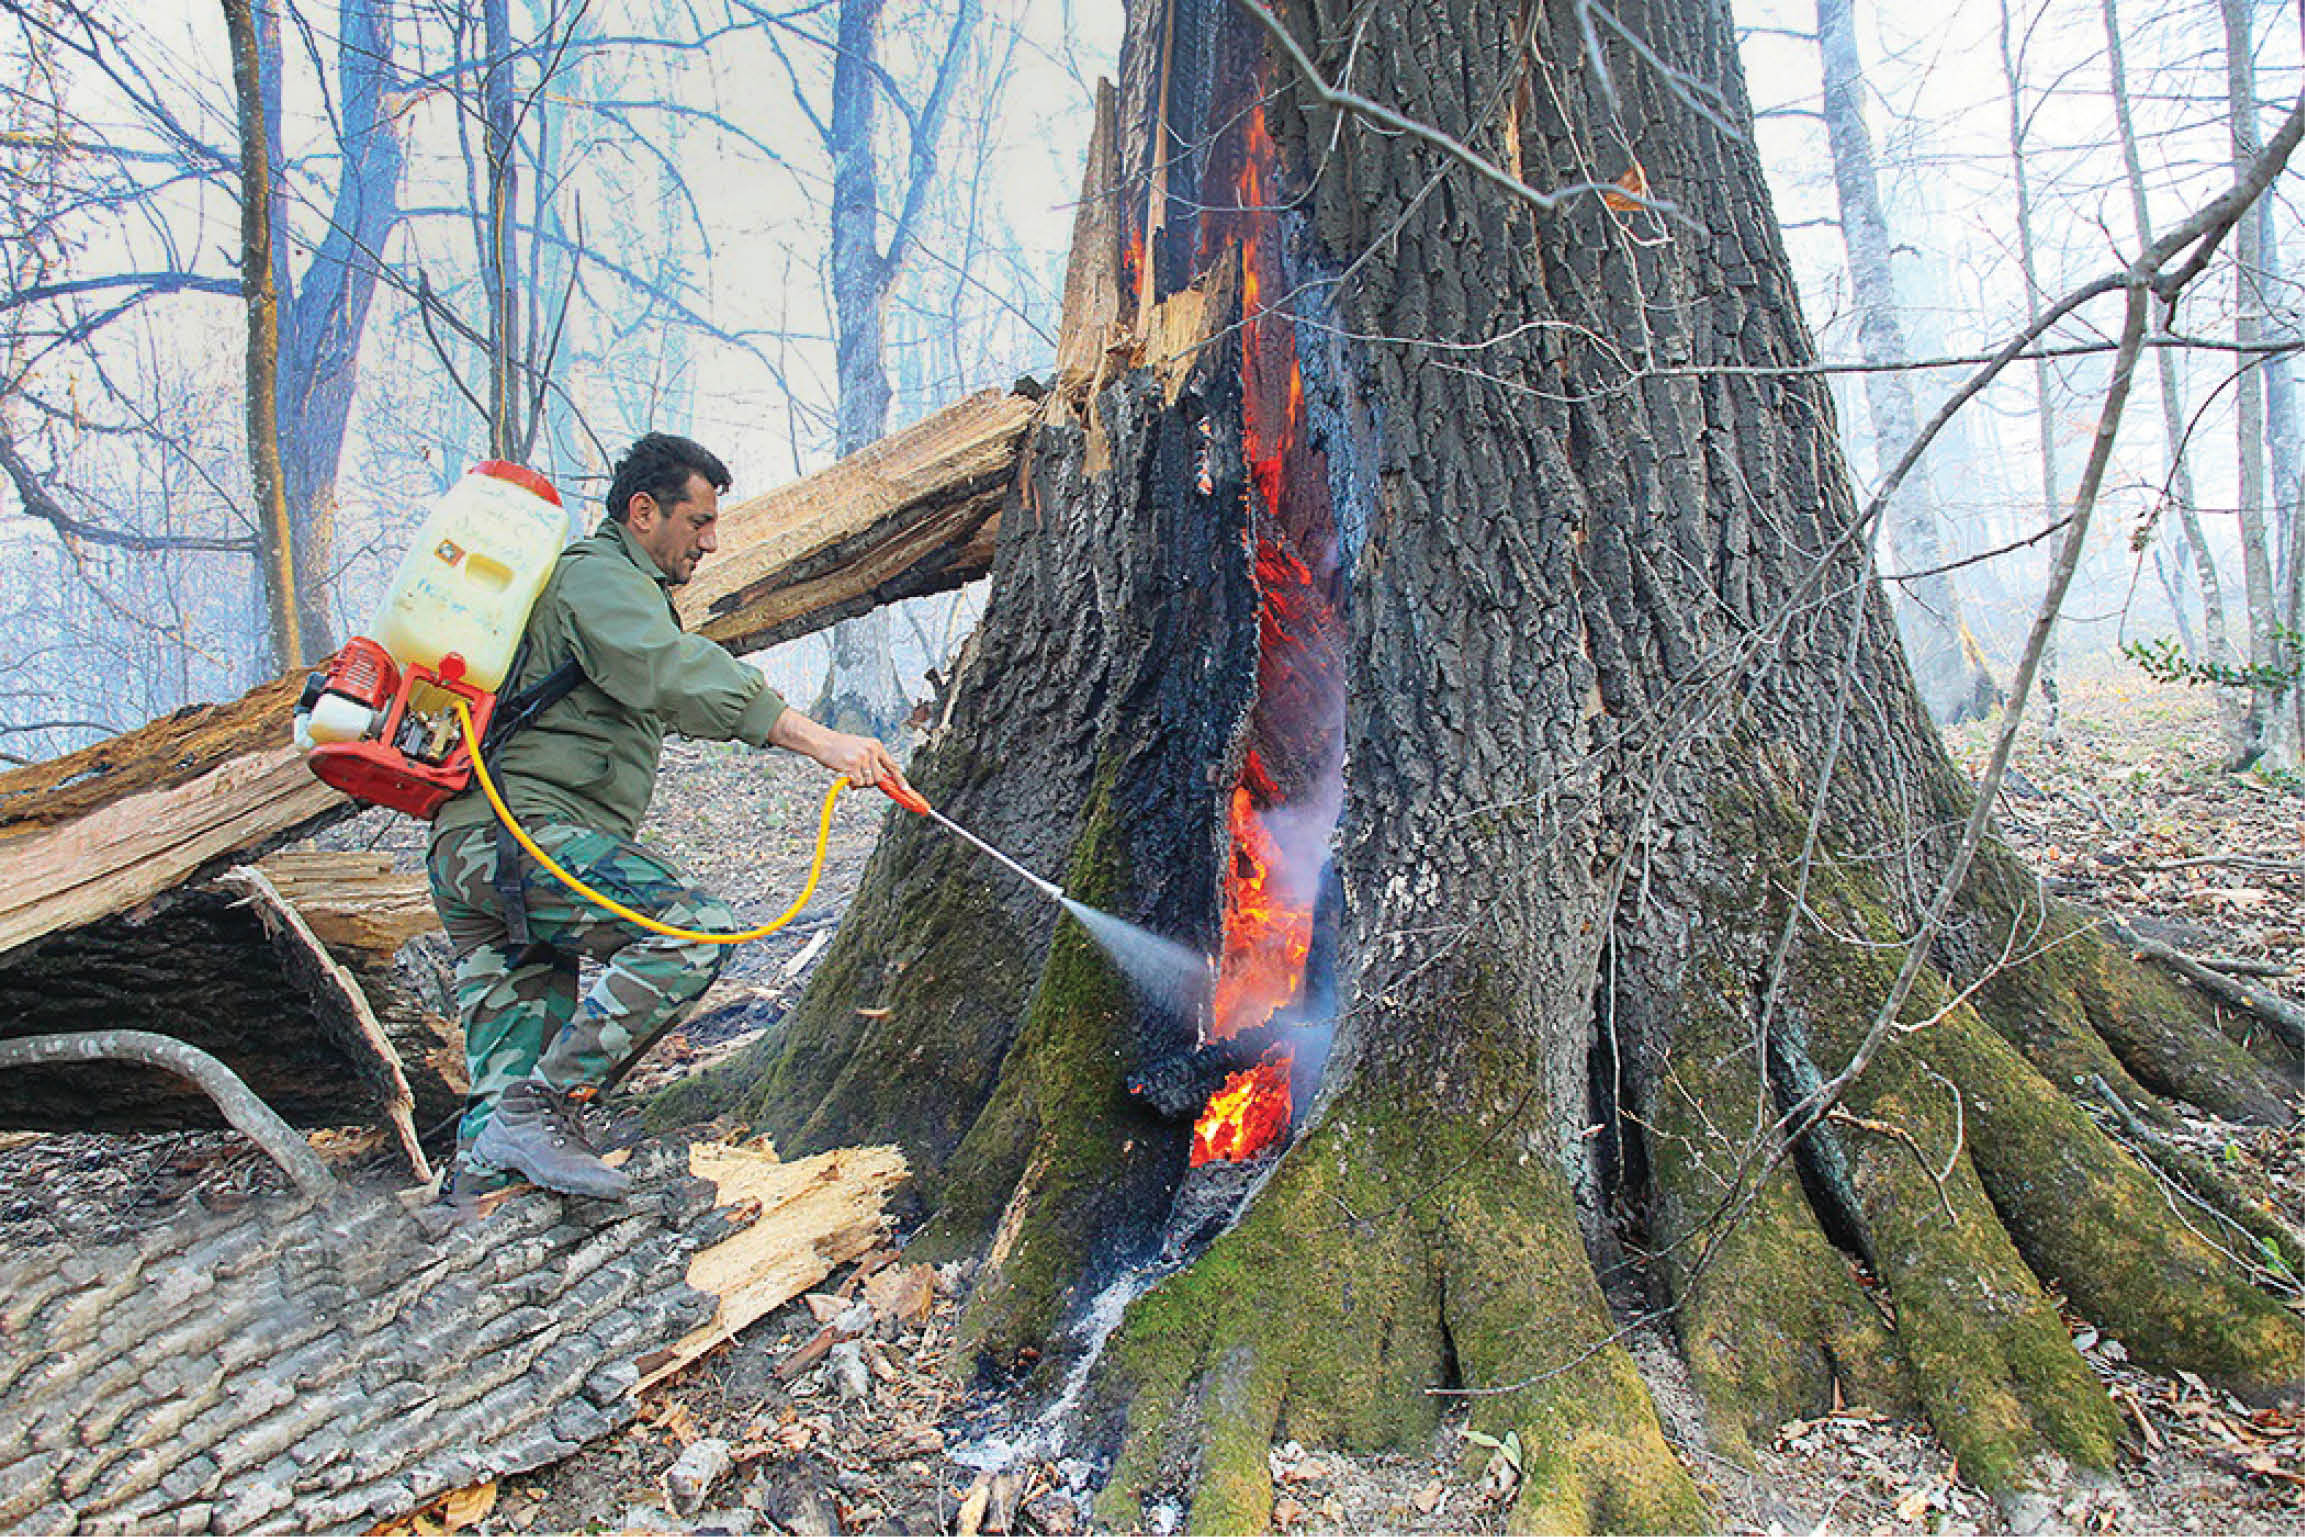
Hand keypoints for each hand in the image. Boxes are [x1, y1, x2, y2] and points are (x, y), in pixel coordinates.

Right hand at [769, 708, 912, 795]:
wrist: (823, 742)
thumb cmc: (841, 747)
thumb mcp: (861, 748)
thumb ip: (872, 761)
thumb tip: (882, 780)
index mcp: (876, 746)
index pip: (892, 765)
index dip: (900, 779)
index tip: (906, 790)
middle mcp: (871, 751)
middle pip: (879, 778)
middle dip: (870, 782)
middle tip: (859, 777)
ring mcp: (862, 758)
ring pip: (868, 782)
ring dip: (860, 783)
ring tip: (851, 773)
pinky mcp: (852, 766)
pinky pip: (858, 783)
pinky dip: (852, 784)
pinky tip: (846, 776)